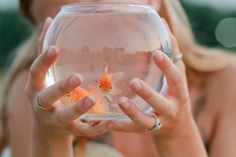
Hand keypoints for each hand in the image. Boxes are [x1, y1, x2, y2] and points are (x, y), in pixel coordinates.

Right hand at [24, 17, 108, 137]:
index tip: (55, 48)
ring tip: (92, 99)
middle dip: (61, 88)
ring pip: (66, 117)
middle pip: (49, 97)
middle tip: (77, 77)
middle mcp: (42, 105)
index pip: (36, 72)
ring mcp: (56, 120)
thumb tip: (50, 21)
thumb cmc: (47, 94)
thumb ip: (44, 50)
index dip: (44, 61)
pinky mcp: (70, 131)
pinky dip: (96, 128)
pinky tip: (110, 120)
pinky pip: (84, 131)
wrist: (47, 128)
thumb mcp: (42, 75)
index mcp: (35, 88)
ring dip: (79, 108)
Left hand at [106, 20, 192, 136]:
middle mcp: (170, 109)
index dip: (167, 67)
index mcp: (178, 92)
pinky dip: (120, 126)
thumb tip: (164, 24)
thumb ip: (172, 53)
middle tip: (133, 82)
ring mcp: (158, 122)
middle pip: (160, 103)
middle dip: (148, 93)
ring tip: (120, 101)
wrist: (178, 128)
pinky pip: (132, 129)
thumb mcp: (178, 76)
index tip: (156, 53)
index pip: (175, 78)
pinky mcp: (146, 131)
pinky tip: (107, 121)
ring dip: (132, 112)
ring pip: (146, 120)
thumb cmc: (175, 95)